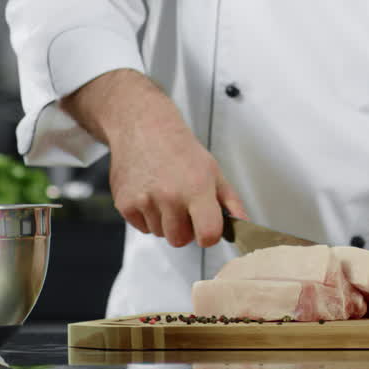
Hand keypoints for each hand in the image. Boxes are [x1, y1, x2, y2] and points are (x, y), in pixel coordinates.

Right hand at [62, 70, 247, 247]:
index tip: (207, 229)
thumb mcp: (213, 170)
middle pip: (180, 240)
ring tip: (165, 195)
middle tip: (183, 205)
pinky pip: (142, 228)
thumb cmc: (180, 149)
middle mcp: (170, 196)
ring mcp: (145, 200)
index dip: (209, 236)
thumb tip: (244, 225)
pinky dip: (147, 217)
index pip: (208, 234)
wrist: (144, 128)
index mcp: (196, 188)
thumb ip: (230, 201)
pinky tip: (150, 194)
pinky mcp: (125, 203)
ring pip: (160, 234)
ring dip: (165, 222)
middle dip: (184, 229)